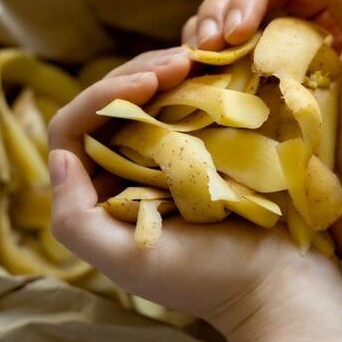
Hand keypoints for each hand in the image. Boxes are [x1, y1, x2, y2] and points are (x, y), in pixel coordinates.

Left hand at [46, 47, 341, 341]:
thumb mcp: (127, 260)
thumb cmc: (206, 278)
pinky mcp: (203, 148)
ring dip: (162, 70)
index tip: (147, 83)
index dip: (100, 97)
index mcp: (98, 197)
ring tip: (194, 58)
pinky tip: (211, 68)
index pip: (73, 131)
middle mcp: (124, 172)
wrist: (281, 283)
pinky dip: (192, 81)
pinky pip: (184, 102)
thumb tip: (60, 158)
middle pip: (107, 105)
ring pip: (144, 98)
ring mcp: (165, 158)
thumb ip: (73, 219)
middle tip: (179, 61)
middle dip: (135, 74)